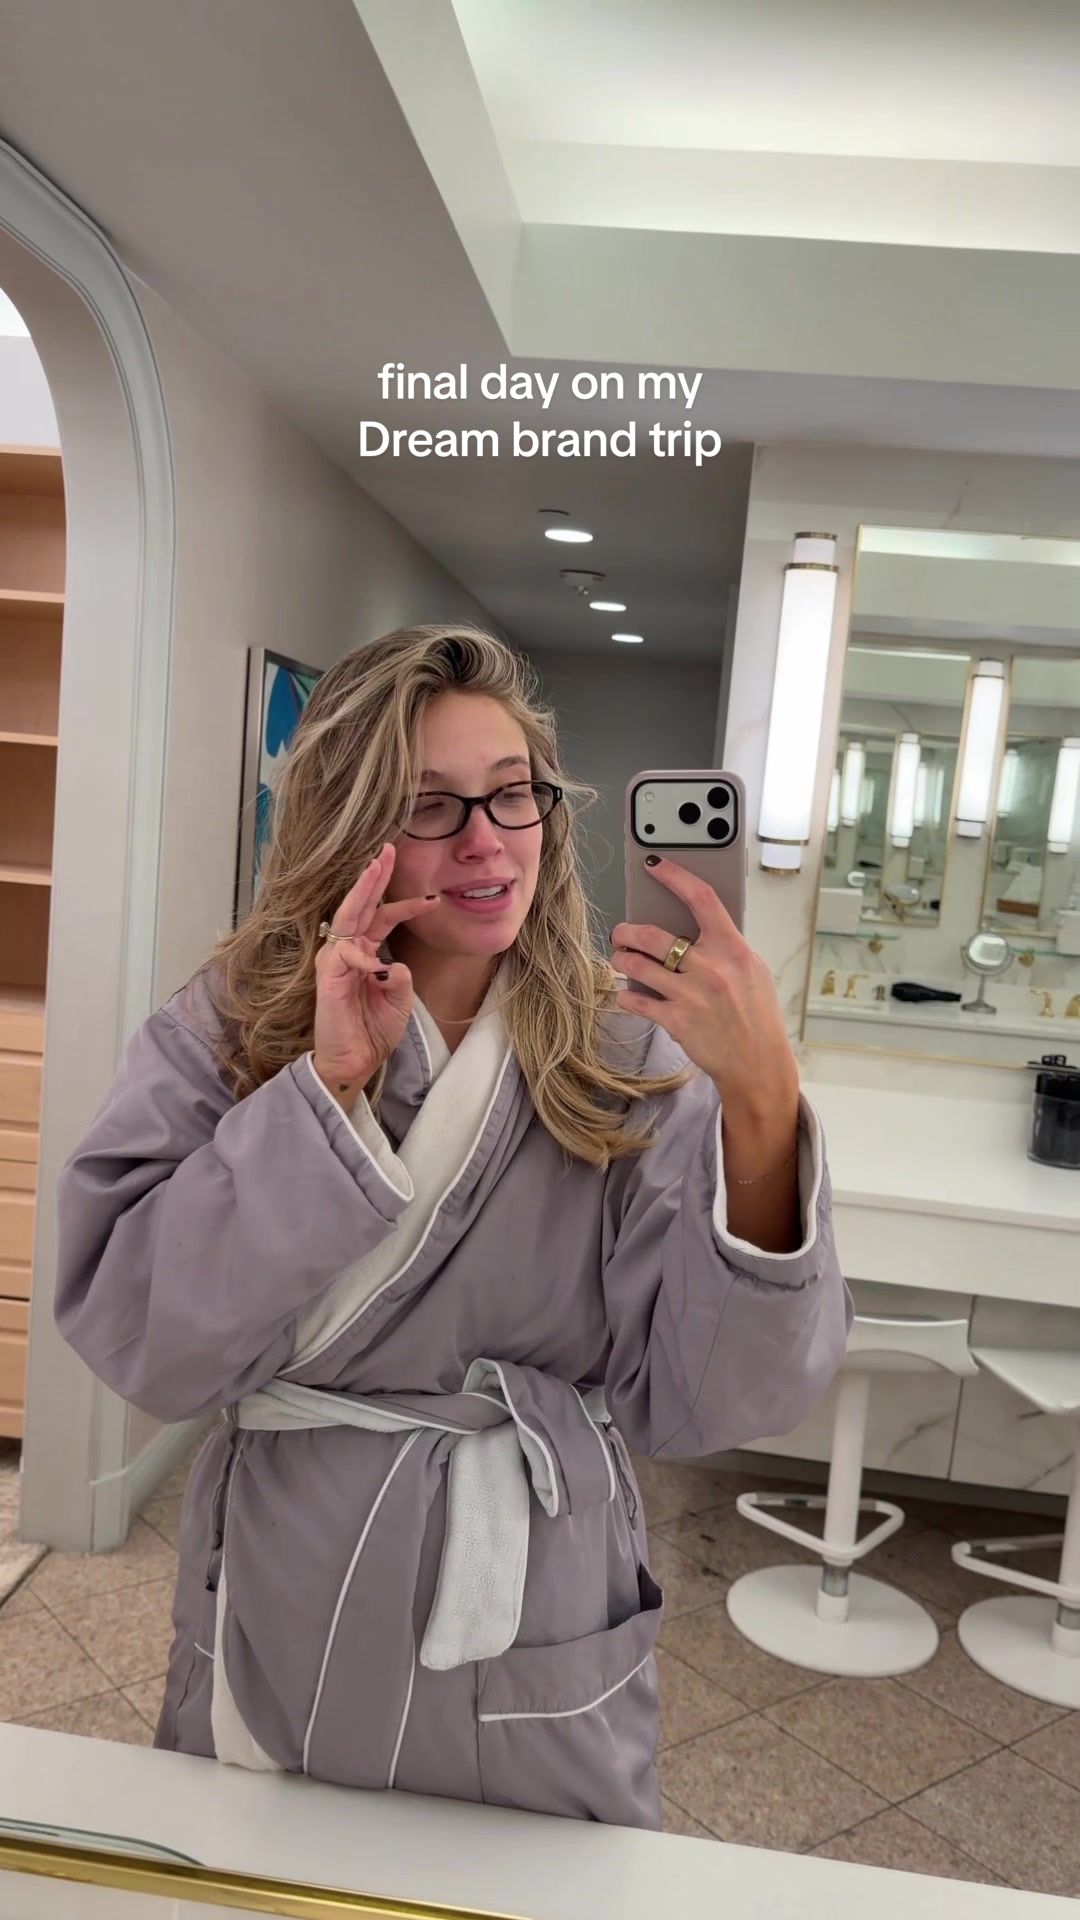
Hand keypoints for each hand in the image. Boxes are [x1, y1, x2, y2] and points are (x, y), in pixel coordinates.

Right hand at [313, 844, 439, 1094]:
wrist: (354, 1061)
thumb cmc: (373, 1030)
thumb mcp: (399, 1000)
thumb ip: (400, 978)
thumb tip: (394, 964)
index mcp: (366, 953)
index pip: (384, 918)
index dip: (406, 905)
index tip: (433, 897)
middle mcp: (348, 951)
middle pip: (361, 905)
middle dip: (374, 876)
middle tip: (388, 849)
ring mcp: (334, 962)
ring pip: (347, 916)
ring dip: (362, 891)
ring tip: (375, 868)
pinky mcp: (326, 978)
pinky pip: (343, 956)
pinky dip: (359, 957)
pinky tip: (373, 963)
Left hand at [611, 856, 799, 1134]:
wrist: (758, 1062)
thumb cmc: (756, 1015)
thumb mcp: (752, 971)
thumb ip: (725, 947)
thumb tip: (692, 926)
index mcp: (733, 949)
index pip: (701, 898)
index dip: (675, 876)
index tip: (654, 864)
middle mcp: (711, 968)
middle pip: (654, 935)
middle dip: (628, 931)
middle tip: (622, 932)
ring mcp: (691, 995)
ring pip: (637, 965)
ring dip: (622, 959)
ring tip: (621, 958)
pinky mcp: (676, 1021)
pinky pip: (636, 1000)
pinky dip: (626, 995)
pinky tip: (626, 993)